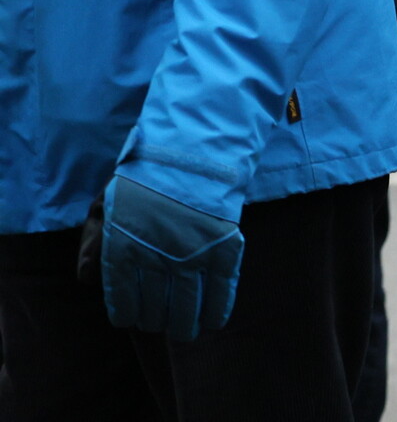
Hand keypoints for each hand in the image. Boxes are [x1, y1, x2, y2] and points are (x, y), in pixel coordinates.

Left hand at [100, 176, 243, 341]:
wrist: (195, 151)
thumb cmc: (146, 178)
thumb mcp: (106, 204)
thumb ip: (93, 242)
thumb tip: (87, 280)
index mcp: (123, 247)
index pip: (122, 297)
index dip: (126, 313)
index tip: (131, 319)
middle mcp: (156, 257)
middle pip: (155, 307)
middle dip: (155, 321)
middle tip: (159, 324)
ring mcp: (192, 254)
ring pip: (186, 305)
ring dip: (185, 324)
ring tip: (185, 332)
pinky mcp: (223, 248)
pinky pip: (220, 289)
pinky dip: (217, 310)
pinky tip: (213, 323)